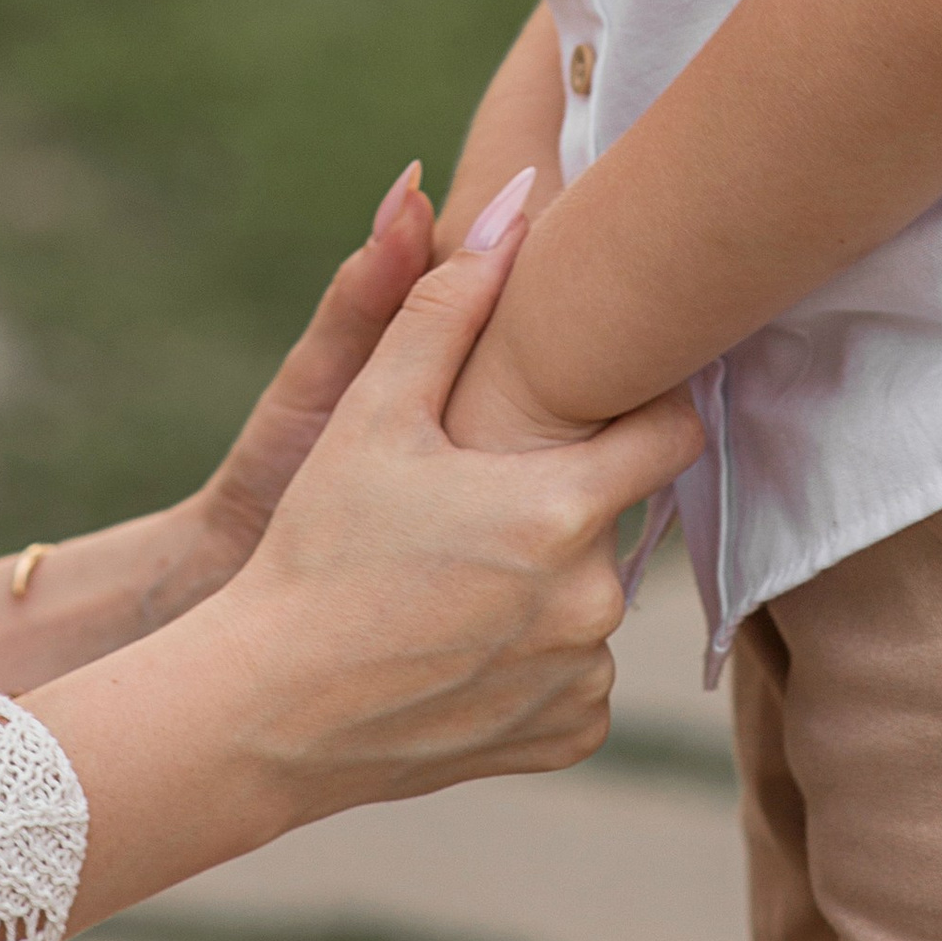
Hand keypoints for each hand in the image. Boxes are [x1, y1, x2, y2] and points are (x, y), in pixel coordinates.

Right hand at [206, 221, 703, 821]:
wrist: (270, 710)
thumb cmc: (319, 546)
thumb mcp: (374, 411)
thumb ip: (450, 300)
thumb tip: (520, 203)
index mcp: (561, 510)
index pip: (671, 432)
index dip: (640, 402)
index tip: (597, 395)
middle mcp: (595, 601)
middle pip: (617, 514)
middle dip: (563, 495)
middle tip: (477, 496)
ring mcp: (583, 677)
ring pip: (594, 591)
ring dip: (549, 575)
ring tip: (457, 572)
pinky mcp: (566, 738)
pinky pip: (578, 670)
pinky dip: (536, 649)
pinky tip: (462, 636)